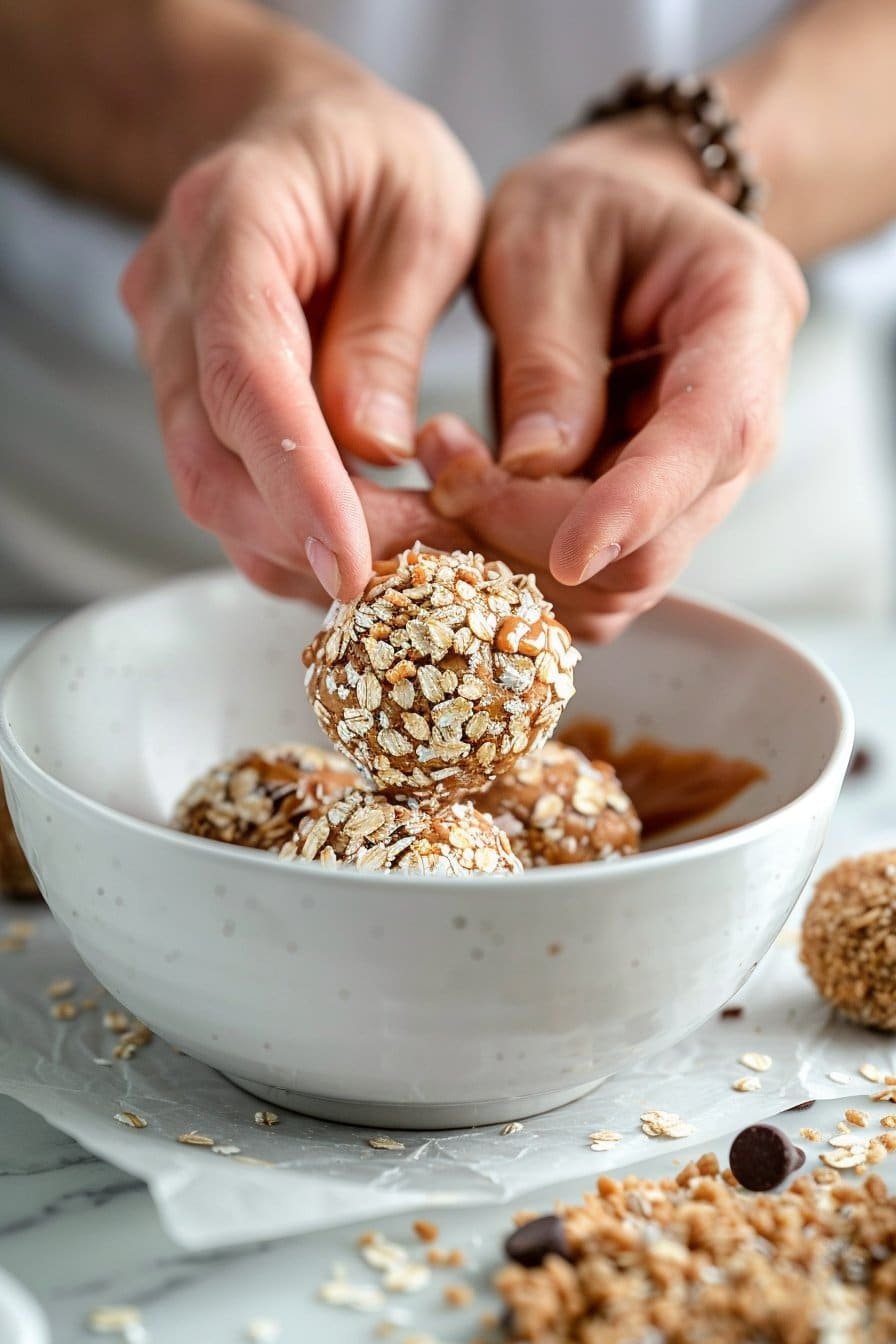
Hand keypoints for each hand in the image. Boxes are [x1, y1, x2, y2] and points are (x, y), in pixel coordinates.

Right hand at [121, 33, 481, 601]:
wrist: (305, 139)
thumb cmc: (379, 161)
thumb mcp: (426, 212)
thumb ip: (391, 328)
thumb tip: (373, 448)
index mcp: (234, 222)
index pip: (244, 375)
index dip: (296, 481)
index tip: (352, 562)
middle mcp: (175, 296)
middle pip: (209, 457)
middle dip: (309, 536)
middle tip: (421, 572)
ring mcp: (168, 351)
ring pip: (210, 489)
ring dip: (301, 550)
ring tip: (408, 567)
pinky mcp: (188, 396)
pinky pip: (227, 487)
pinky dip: (289, 535)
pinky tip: (364, 547)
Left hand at [428, 115, 807, 638]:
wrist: (614, 221)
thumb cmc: (582, 208)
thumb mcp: (543, 240)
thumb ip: (546, 355)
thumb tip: (535, 469)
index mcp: (744, 316)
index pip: (712, 438)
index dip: (639, 506)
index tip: (569, 551)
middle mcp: (741, 421)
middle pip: (661, 541)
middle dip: (535, 534)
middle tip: (443, 467)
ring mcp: (697, 482)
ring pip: (621, 582)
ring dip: (515, 558)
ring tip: (446, 469)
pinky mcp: (648, 516)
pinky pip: (592, 582)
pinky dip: (518, 568)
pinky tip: (468, 501)